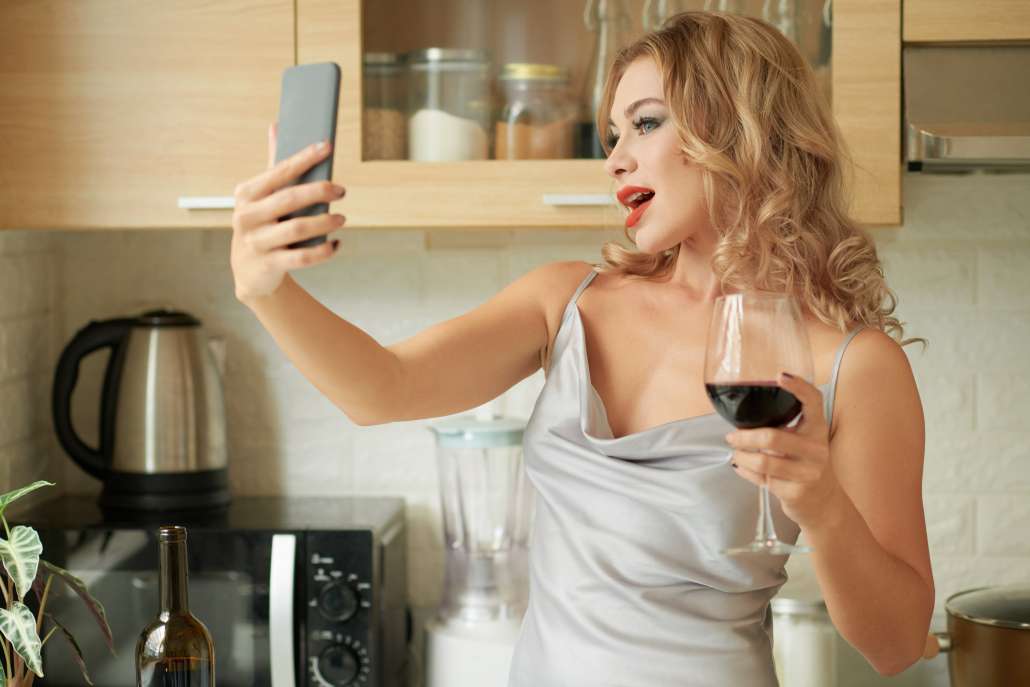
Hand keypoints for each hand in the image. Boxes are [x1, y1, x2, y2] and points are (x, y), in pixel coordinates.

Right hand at [230, 122, 346, 303]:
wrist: (250, 272)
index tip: (327, 146)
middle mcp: (247, 216)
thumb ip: (273, 165)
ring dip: (324, 222)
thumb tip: (277, 125)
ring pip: (297, 228)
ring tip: (342, 218)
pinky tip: (336, 244)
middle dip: (319, 191)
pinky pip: (301, 257)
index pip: (280, 171)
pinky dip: (323, 251)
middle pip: (289, 199)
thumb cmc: (262, 225)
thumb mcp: (261, 197)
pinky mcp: (268, 265)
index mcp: (247, 193)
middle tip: (342, 190)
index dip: (305, 157)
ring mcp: (256, 242)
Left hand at [724, 372, 842, 529]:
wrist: (823, 502)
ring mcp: (809, 472)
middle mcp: (817, 448)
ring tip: (735, 453)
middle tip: (731, 437)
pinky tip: (742, 468)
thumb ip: (783, 427)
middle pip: (773, 437)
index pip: (814, 401)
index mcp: (818, 428)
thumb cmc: (805, 463)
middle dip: (744, 437)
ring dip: (742, 456)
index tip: (779, 376)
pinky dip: (746, 472)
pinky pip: (762, 479)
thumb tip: (742, 415)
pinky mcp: (797, 492)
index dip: (798, 387)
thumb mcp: (802, 442)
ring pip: (763, 461)